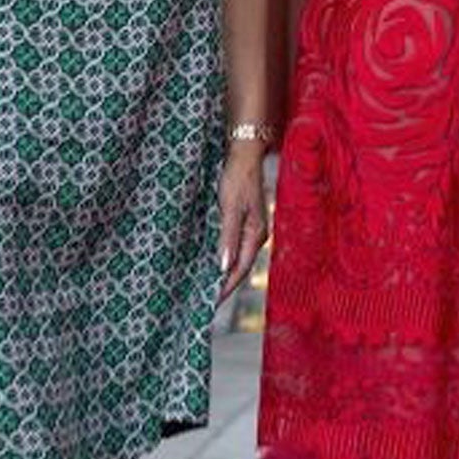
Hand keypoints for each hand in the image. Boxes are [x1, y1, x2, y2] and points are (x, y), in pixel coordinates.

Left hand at [217, 144, 270, 301]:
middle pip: (239, 267)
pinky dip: (222, 257)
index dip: (225, 287)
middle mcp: (256, 235)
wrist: (244, 155)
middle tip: (203, 301)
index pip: (240, 269)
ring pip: (236, 258)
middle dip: (223, 284)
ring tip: (203, 286)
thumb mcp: (230, 208)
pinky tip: (209, 262)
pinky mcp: (243, 222)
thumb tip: (224, 266)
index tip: (209, 303)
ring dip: (222, 272)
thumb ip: (228, 237)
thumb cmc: (237, 179)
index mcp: (256, 234)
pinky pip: (233, 247)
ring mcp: (250, 229)